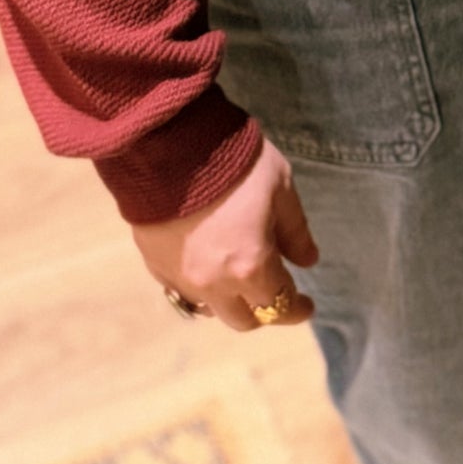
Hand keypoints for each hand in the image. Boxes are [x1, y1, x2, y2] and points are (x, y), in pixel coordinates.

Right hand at [131, 136, 318, 333]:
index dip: (297, 309)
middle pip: (243, 320)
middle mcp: (215, 284)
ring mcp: (180, 277)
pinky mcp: (154, 263)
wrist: (170, 143)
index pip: (280, 306)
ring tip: (237, 278)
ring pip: (209, 309)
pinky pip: (179, 289)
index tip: (307, 305)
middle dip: (263, 311)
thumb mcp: (280, 187)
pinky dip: (197, 285)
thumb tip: (308, 261)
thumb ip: (295, 231)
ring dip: (228, 300)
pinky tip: (204, 265)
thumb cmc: (236, 162)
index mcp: (251, 266)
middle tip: (272, 291)